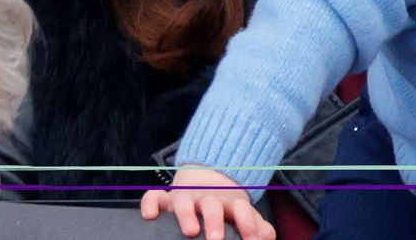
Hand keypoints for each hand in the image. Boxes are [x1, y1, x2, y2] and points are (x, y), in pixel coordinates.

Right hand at [139, 167, 276, 239]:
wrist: (206, 181)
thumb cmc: (225, 209)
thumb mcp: (242, 215)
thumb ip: (257, 227)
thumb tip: (266, 237)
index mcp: (229, 203)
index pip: (241, 209)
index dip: (247, 222)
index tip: (251, 239)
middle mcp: (207, 199)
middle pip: (212, 205)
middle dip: (214, 221)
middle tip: (216, 239)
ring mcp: (186, 197)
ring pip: (184, 201)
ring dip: (186, 214)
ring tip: (190, 230)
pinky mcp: (166, 198)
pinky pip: (155, 196)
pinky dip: (151, 203)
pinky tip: (150, 216)